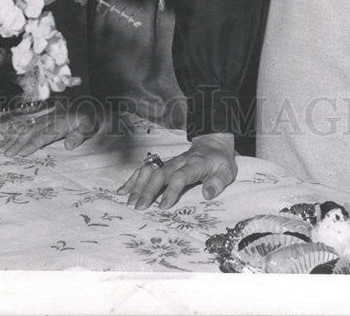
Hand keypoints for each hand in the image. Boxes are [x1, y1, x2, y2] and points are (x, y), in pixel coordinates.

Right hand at [0, 99, 99, 156]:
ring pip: (26, 126)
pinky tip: (7, 131)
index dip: (30, 145)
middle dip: (16, 142)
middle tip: (3, 152)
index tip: (18, 153)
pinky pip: (27, 121)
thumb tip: (69, 145)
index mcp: (59, 123)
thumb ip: (80, 135)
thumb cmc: (89, 120)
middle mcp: (49, 119)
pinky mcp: (44, 116)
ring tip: (2, 146)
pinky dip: (16, 126)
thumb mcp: (89, 127)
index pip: (41, 136)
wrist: (90, 107)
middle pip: (29, 131)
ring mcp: (45, 116)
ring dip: (13, 135)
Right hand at [117, 133, 236, 209]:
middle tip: (139, 207)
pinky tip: (123, 190)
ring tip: (128, 200)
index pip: (180, 176)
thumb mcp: (226, 171)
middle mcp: (178, 162)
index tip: (163, 206)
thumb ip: (218, 182)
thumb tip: (207, 194)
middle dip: (148, 190)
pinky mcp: (163, 164)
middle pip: (160, 174)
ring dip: (138, 184)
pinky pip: (146, 169)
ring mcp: (169, 161)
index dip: (171, 190)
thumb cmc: (219, 161)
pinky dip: (133, 179)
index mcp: (194, 164)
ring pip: (150, 170)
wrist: (212, 143)